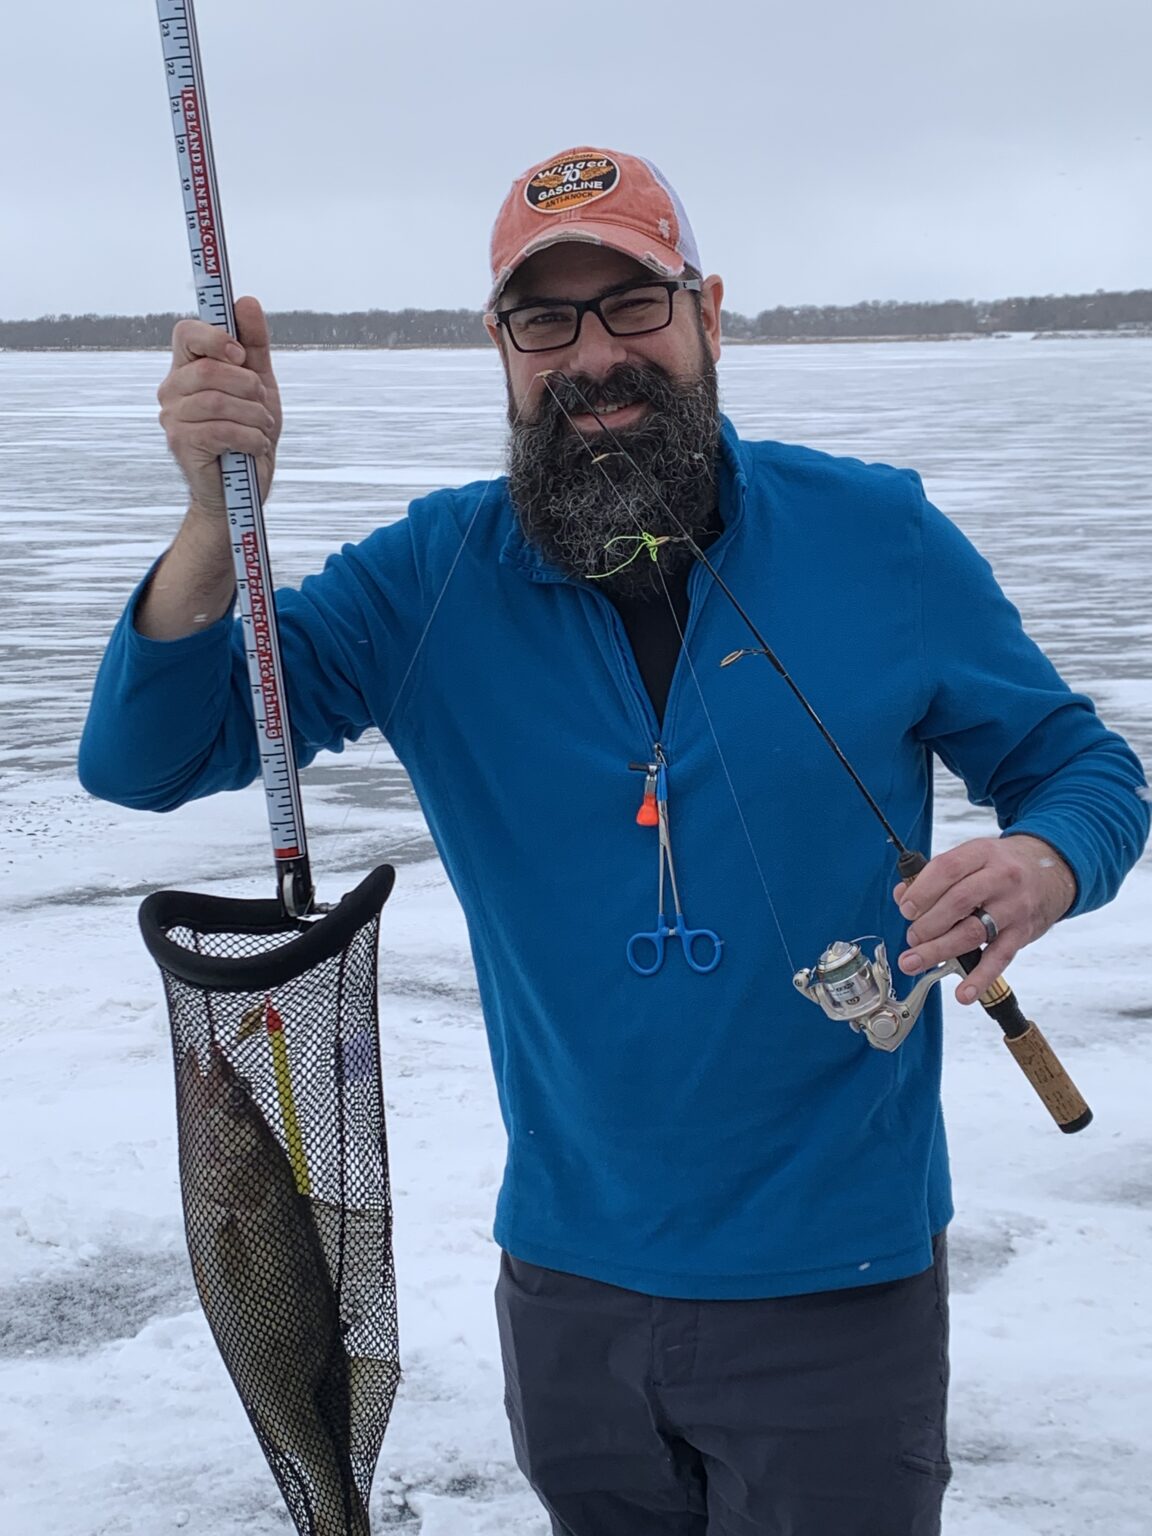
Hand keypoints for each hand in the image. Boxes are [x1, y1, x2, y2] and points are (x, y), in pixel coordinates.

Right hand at [157, 296, 281, 515]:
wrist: (243, 489)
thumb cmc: (248, 434)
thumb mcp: (260, 386)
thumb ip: (254, 345)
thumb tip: (245, 300)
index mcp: (187, 368)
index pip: (186, 332)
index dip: (215, 336)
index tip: (241, 354)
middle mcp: (172, 389)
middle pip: (208, 369)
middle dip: (249, 386)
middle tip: (262, 403)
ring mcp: (172, 417)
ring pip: (218, 401)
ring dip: (254, 415)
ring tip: (262, 428)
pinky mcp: (181, 444)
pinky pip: (221, 430)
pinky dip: (250, 437)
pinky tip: (255, 446)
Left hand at [892, 834, 1076, 1004]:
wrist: (1051, 871)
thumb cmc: (1002, 866)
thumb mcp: (972, 857)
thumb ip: (935, 875)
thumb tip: (903, 897)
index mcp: (982, 854)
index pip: (947, 869)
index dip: (922, 891)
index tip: (906, 909)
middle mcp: (1000, 878)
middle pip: (958, 902)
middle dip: (927, 924)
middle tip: (911, 937)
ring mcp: (1014, 907)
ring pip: (973, 932)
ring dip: (939, 950)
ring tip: (915, 961)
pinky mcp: (1022, 933)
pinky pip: (1000, 958)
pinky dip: (980, 977)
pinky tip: (964, 992)